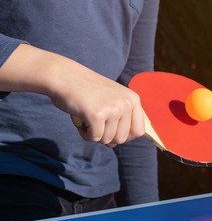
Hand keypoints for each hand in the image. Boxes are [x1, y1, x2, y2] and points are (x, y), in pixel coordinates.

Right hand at [0, 44, 144, 146]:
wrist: (64, 76)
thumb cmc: (87, 91)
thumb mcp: (112, 100)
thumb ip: (120, 121)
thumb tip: (115, 144)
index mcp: (133, 99)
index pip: (138, 131)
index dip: (124, 136)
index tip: (112, 130)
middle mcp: (126, 103)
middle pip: (122, 138)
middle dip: (107, 136)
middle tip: (95, 122)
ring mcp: (113, 108)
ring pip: (107, 140)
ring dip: (94, 134)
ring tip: (87, 117)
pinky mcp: (97, 114)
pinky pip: (94, 138)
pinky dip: (85, 134)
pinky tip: (81, 120)